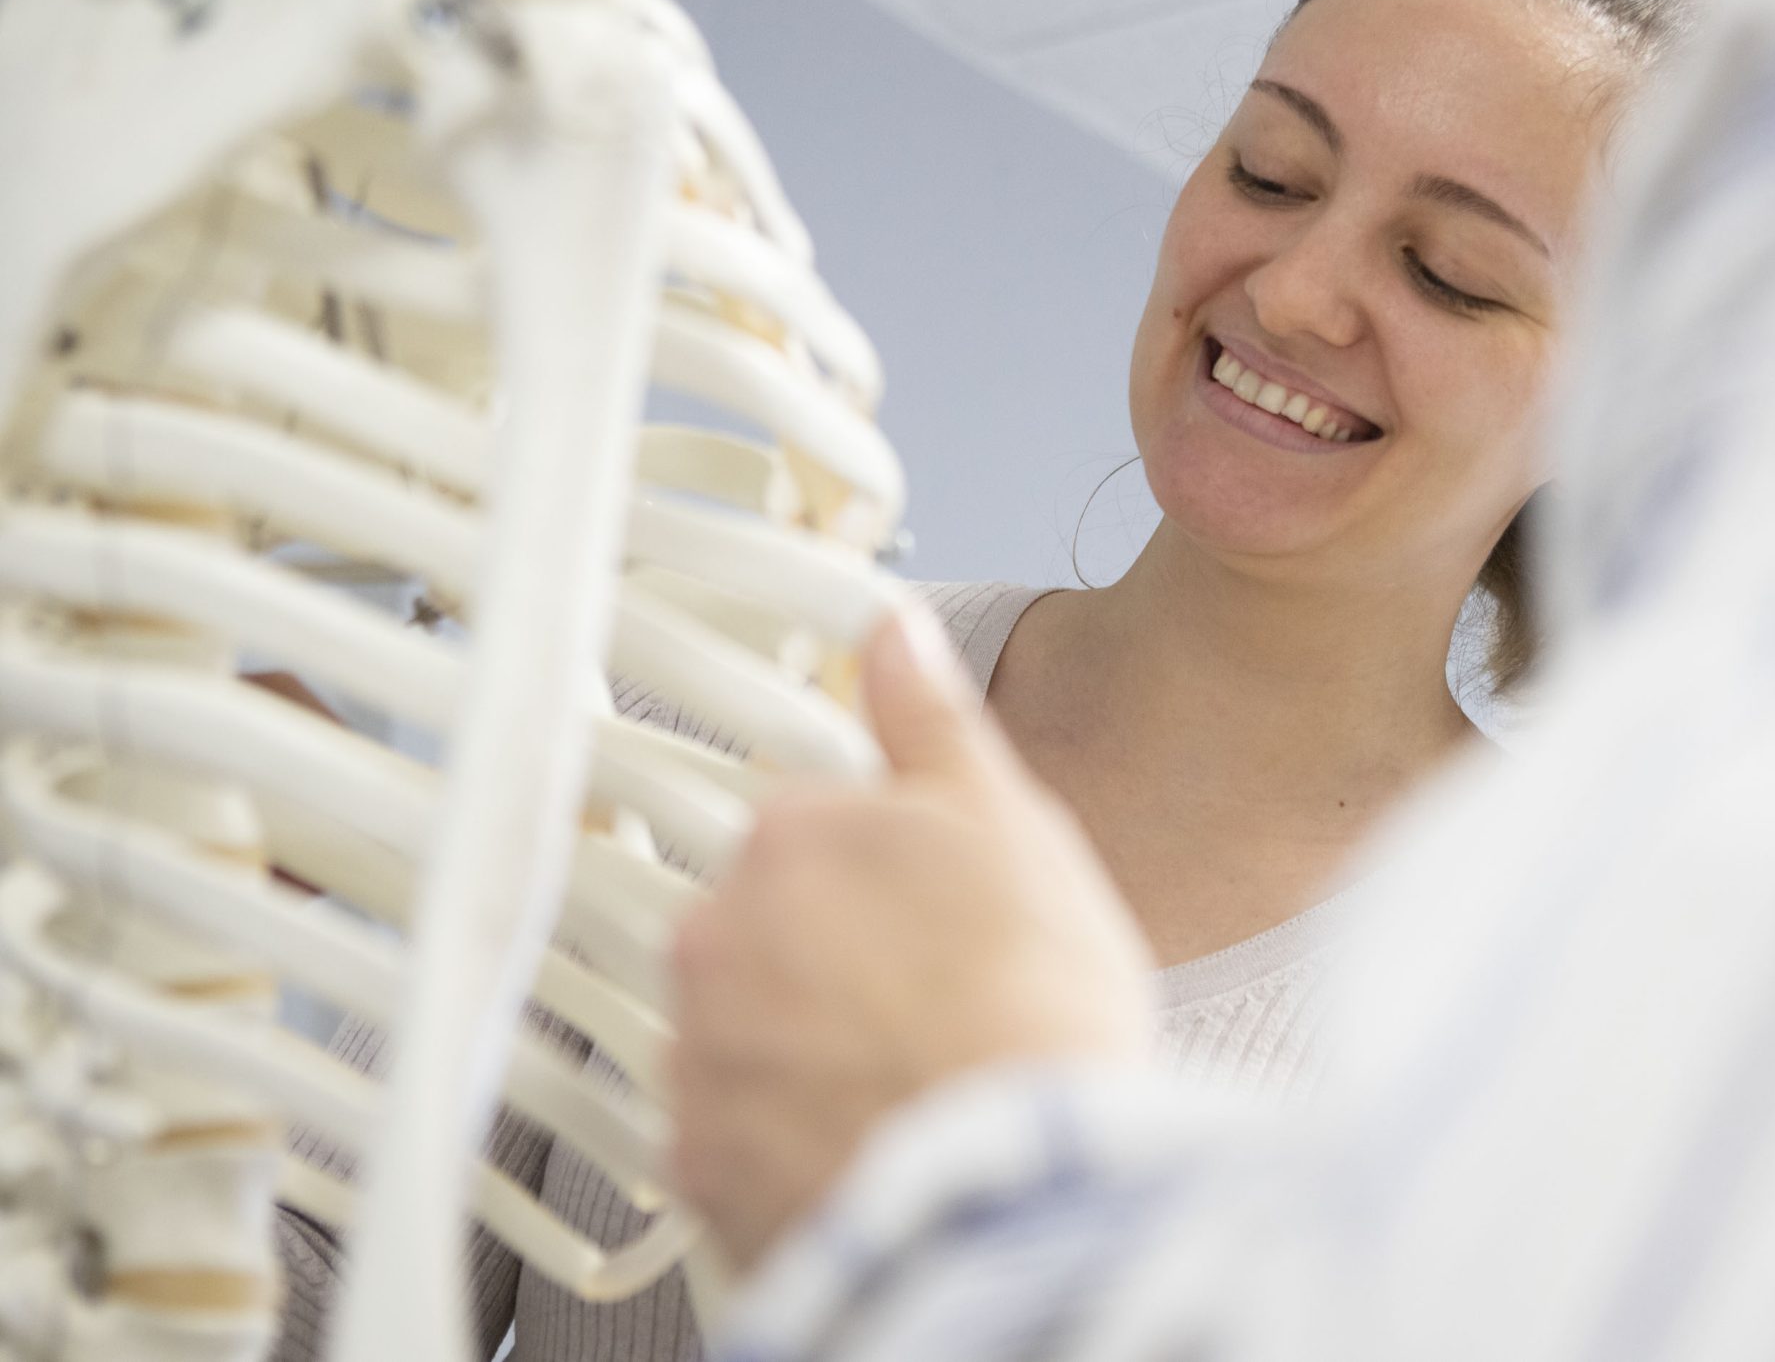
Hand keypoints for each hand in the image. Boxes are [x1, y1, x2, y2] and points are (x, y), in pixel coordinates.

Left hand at [667, 597, 1155, 1271]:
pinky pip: (732, 1137)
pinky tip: (871, 1142)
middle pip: (765, 929)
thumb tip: (893, 631)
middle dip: (832, 960)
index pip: (814, 828)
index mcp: (792, 834)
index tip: (930, 918)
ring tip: (909, 1082)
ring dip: (801, 1051)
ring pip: (742, 1033)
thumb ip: (934, 722)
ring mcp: (698, 1052)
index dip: (888, 876)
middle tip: (931, 1002)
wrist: (1016, 1186)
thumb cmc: (1034, 1003)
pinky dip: (785, 1142)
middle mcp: (717, 934)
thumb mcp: (1014, 824)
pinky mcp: (697, 1164)